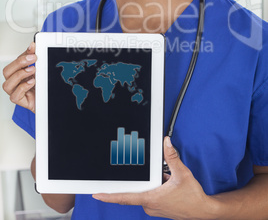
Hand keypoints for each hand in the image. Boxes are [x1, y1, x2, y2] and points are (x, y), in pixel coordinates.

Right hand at [2, 42, 36, 112]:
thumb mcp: (40, 71)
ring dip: (20, 75)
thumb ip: (35, 59)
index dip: (23, 53)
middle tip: (33, 58)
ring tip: (33, 71)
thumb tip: (33, 46)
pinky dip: (23, 87)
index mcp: (18, 72)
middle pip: (7, 71)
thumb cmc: (41, 86)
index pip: (15, 61)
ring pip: (7, 84)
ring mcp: (15, 91)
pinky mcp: (19, 101)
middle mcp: (14, 82)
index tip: (33, 47)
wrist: (47, 100)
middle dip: (19, 62)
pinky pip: (14, 96)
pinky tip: (32, 82)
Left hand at [93, 137, 217, 218]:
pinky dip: (154, 186)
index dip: (109, 196)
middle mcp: (149, 205)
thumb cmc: (193, 197)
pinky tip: (165, 181)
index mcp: (151, 199)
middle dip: (135, 180)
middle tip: (136, 170)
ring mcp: (153, 208)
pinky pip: (150, 195)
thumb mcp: (182, 174)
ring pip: (143, 192)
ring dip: (148, 183)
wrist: (203, 211)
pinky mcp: (158, 207)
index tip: (97, 194)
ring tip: (163, 178)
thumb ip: (172, 157)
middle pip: (134, 191)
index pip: (125, 197)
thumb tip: (166, 143)